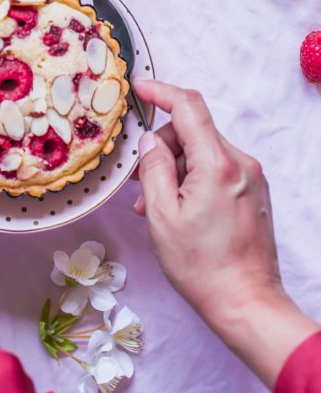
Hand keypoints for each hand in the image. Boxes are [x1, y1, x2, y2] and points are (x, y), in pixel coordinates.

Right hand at [132, 77, 317, 385]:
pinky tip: (178, 211)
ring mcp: (251, 178)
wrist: (248, 304)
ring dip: (175, 170)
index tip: (139, 87)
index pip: (188, 107)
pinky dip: (193, 181)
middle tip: (140, 183)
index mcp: (218, 165)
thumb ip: (153, 168)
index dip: (160, 92)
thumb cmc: (203, 267)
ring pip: (202, 153)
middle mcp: (241, 164)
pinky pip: (216, 171)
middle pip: (192, 132)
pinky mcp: (253, 193)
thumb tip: (149, 140)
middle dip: (162, 149)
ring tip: (156, 208)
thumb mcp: (163, 216)